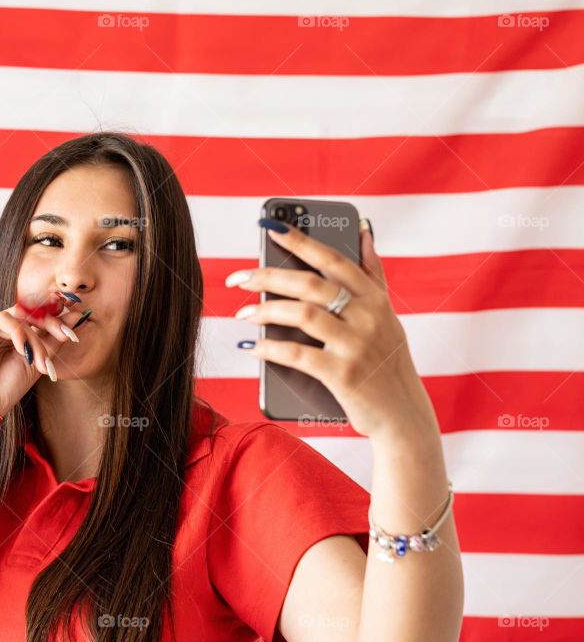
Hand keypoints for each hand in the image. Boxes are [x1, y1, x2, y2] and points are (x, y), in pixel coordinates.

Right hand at [0, 297, 86, 418]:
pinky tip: (22, 350)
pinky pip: (1, 318)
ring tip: (38, 360)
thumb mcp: (38, 360)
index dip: (55, 321)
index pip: (35, 318)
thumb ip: (55, 338)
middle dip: (50, 324)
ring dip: (33, 338)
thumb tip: (78, 315)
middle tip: (65, 336)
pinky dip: (16, 332)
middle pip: (28, 312)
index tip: (73, 331)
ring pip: (18, 317)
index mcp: (10, 333)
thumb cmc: (8, 388)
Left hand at [226, 219, 436, 439]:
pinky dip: (270, 348)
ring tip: (242, 312)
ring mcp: (357, 345)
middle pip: (310, 284)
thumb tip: (363, 231)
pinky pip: (297, 355)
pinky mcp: (343, 375)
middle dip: (268, 276)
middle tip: (238, 278)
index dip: (301, 240)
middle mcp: (368, 316)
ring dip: (265, 311)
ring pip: (302, 315)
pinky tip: (252, 347)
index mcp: (375, 298)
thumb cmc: (387, 363)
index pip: (333, 259)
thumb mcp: (387, 315)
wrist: (403, 415)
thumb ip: (373, 274)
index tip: (271, 227)